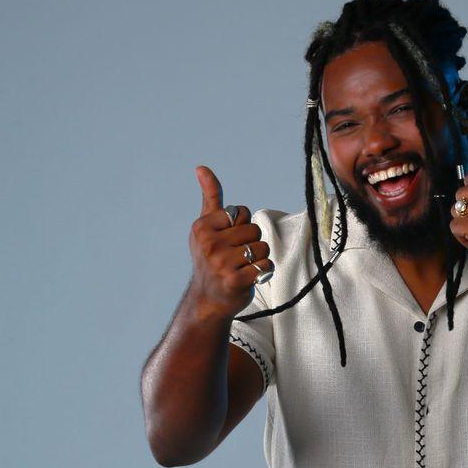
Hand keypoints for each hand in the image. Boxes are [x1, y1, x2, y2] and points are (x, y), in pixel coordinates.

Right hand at [189, 165, 272, 320]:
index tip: (227, 241)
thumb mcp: (206, 227)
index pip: (241, 212)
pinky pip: (266, 265)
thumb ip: (210, 197)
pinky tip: (249, 277)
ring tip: (242, 267)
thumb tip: (202, 167)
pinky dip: (263, 271)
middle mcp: (209, 244)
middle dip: (251, 242)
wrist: (208, 300)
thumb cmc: (210, 259)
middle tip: (236, 257)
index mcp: (202, 227)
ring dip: (258, 258)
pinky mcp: (236, 280)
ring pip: (262, 247)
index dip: (241, 226)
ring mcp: (222, 263)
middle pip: (254, 229)